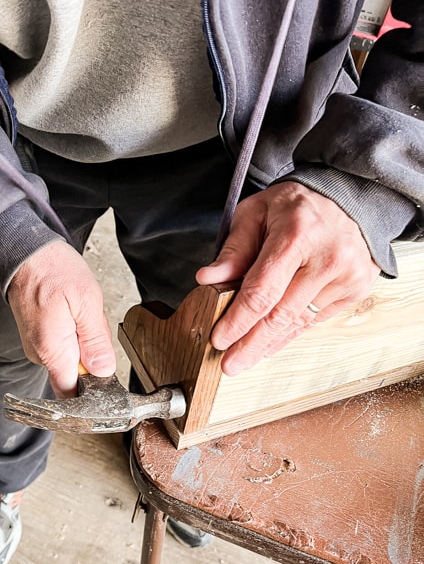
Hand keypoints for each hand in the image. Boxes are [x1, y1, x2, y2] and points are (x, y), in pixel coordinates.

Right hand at [7, 240, 115, 396]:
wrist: (22, 251)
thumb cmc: (52, 269)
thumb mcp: (87, 301)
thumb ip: (96, 340)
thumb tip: (103, 370)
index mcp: (53, 351)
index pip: (72, 395)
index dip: (92, 390)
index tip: (103, 371)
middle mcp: (40, 355)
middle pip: (75, 376)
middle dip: (91, 357)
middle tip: (91, 323)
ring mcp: (37, 347)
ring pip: (70, 359)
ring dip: (83, 341)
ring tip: (78, 311)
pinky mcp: (38, 338)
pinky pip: (62, 346)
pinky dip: (73, 332)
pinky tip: (70, 311)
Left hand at [196, 182, 379, 375]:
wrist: (352, 198)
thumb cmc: (297, 206)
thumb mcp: (257, 213)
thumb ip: (234, 249)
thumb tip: (207, 279)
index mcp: (297, 234)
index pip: (262, 291)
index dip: (238, 320)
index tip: (219, 339)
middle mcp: (327, 257)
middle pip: (281, 315)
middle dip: (251, 344)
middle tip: (230, 364)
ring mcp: (346, 276)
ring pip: (298, 323)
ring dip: (268, 344)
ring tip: (245, 357)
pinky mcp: (356, 289)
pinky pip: (314, 320)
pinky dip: (289, 333)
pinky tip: (270, 343)